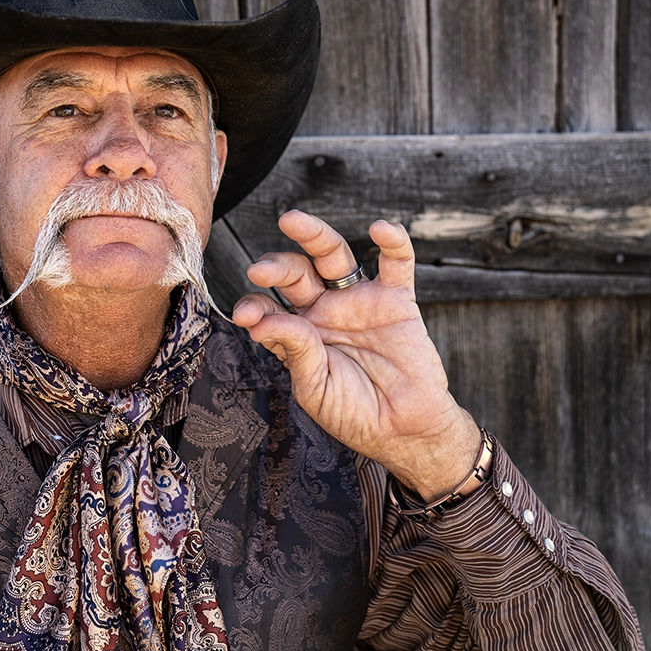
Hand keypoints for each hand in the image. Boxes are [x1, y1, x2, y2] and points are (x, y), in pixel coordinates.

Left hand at [232, 210, 479, 499]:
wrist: (405, 429)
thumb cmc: (354, 413)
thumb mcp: (315, 387)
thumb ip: (294, 350)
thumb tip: (262, 321)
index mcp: (297, 333)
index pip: (268, 306)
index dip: (254, 306)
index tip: (245, 316)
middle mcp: (323, 310)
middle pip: (295, 273)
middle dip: (276, 266)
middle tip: (260, 270)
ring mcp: (358, 301)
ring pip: (333, 256)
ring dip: (313, 235)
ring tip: (291, 221)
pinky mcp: (396, 301)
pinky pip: (396, 263)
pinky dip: (393, 242)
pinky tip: (380, 228)